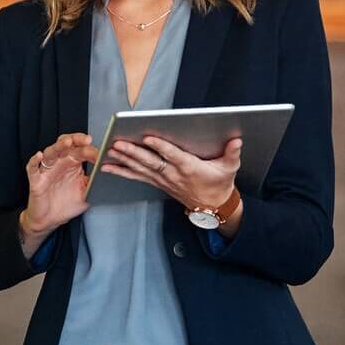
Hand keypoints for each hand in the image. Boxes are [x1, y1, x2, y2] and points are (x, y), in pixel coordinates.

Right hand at [20, 133, 97, 252]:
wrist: (50, 219)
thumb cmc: (66, 204)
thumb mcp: (86, 192)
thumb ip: (96, 181)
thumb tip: (110, 173)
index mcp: (72, 163)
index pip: (81, 150)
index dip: (92, 150)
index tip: (103, 154)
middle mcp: (59, 163)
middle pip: (66, 145)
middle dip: (76, 140)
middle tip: (87, 140)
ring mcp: (47, 169)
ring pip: (51, 152)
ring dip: (59, 146)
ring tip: (67, 142)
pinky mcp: (36, 179)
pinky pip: (32, 167)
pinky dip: (35, 160)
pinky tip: (39, 155)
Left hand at [102, 135, 242, 212]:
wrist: (213, 206)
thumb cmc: (220, 184)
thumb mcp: (230, 168)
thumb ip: (232, 153)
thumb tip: (236, 140)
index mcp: (190, 168)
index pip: (172, 156)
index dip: (160, 146)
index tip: (148, 137)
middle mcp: (173, 174)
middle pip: (151, 162)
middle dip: (133, 152)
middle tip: (118, 143)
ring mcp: (163, 180)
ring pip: (141, 169)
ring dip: (124, 160)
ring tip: (109, 151)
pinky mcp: (158, 183)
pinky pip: (137, 176)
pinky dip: (122, 171)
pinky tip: (107, 167)